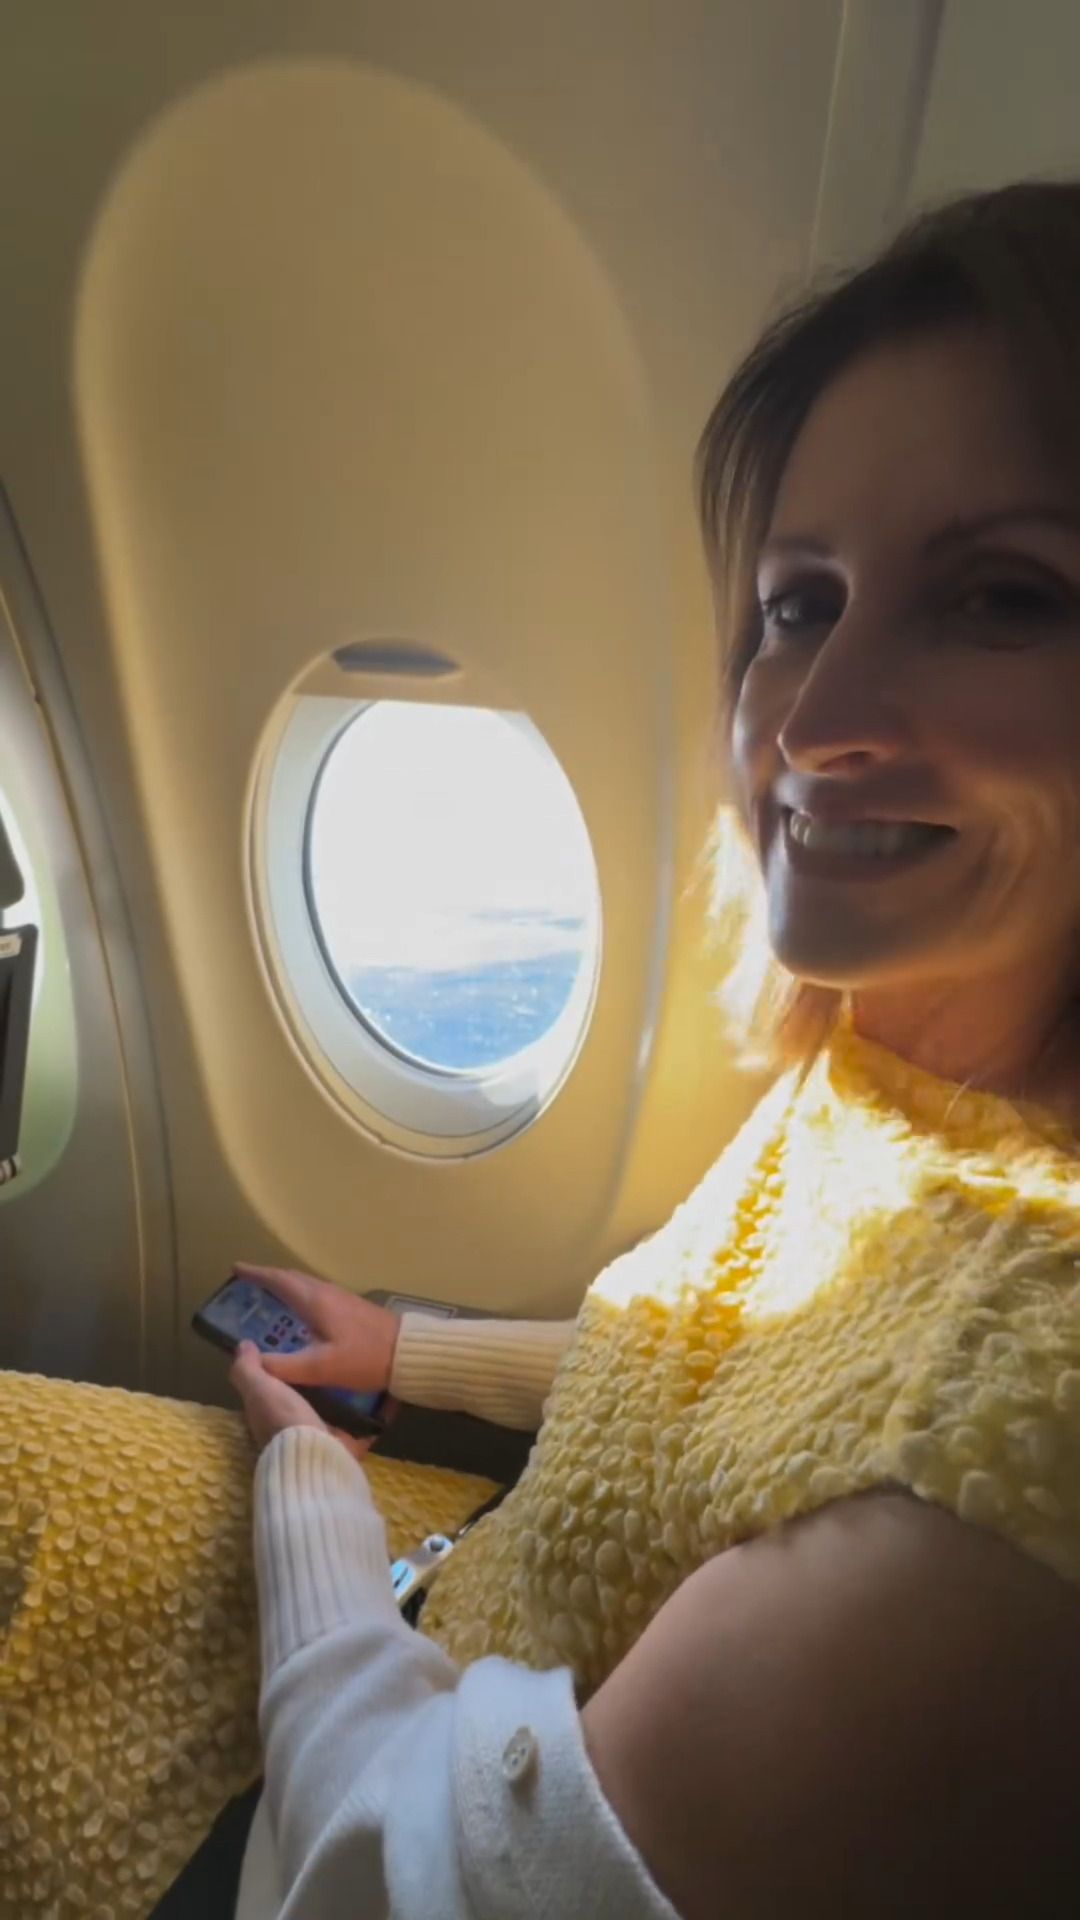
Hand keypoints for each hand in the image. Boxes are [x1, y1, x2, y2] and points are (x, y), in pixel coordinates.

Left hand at [230, 1340, 379, 1462]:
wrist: (315, 1454)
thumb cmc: (284, 1418)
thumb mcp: (259, 1389)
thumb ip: (248, 1369)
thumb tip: (243, 1345)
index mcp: (272, 1414)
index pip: (276, 1387)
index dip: (285, 1369)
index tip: (301, 1344)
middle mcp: (295, 1427)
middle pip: (309, 1397)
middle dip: (322, 1379)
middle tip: (341, 1350)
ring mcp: (323, 1437)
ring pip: (336, 1410)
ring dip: (348, 1395)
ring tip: (364, 1364)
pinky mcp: (348, 1444)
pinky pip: (364, 1424)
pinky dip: (374, 1411)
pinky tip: (382, 1391)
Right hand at [232, 1261, 400, 1394]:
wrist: (407, 1353)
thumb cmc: (363, 1359)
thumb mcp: (319, 1367)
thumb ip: (283, 1366)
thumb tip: (249, 1360)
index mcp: (315, 1301)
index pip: (279, 1280)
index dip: (256, 1274)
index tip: (236, 1269)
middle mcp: (326, 1292)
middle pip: (291, 1279)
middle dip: (267, 1278)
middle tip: (246, 1284)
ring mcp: (340, 1297)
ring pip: (305, 1285)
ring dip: (284, 1286)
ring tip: (267, 1297)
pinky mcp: (350, 1307)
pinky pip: (315, 1294)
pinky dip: (298, 1296)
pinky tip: (298, 1314)